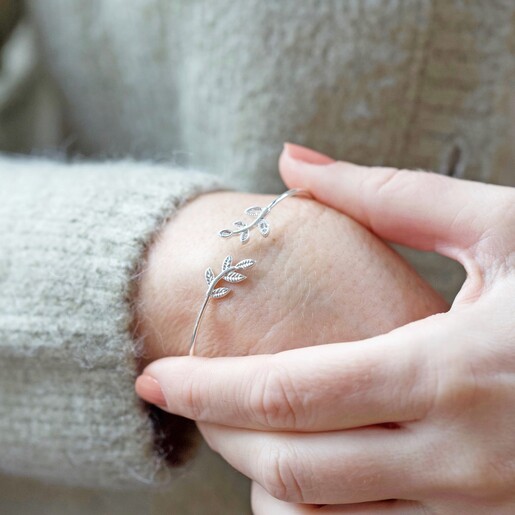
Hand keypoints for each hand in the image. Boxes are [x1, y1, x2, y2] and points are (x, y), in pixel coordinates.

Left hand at [138, 144, 514, 513]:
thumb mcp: (501, 228)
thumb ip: (386, 195)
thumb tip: (294, 161)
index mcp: (449, 371)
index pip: (287, 395)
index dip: (206, 390)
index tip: (152, 377)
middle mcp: (456, 457)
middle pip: (292, 468)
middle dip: (221, 437)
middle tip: (186, 397)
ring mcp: (475, 508)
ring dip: (264, 479)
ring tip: (237, 429)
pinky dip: (322, 511)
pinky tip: (309, 466)